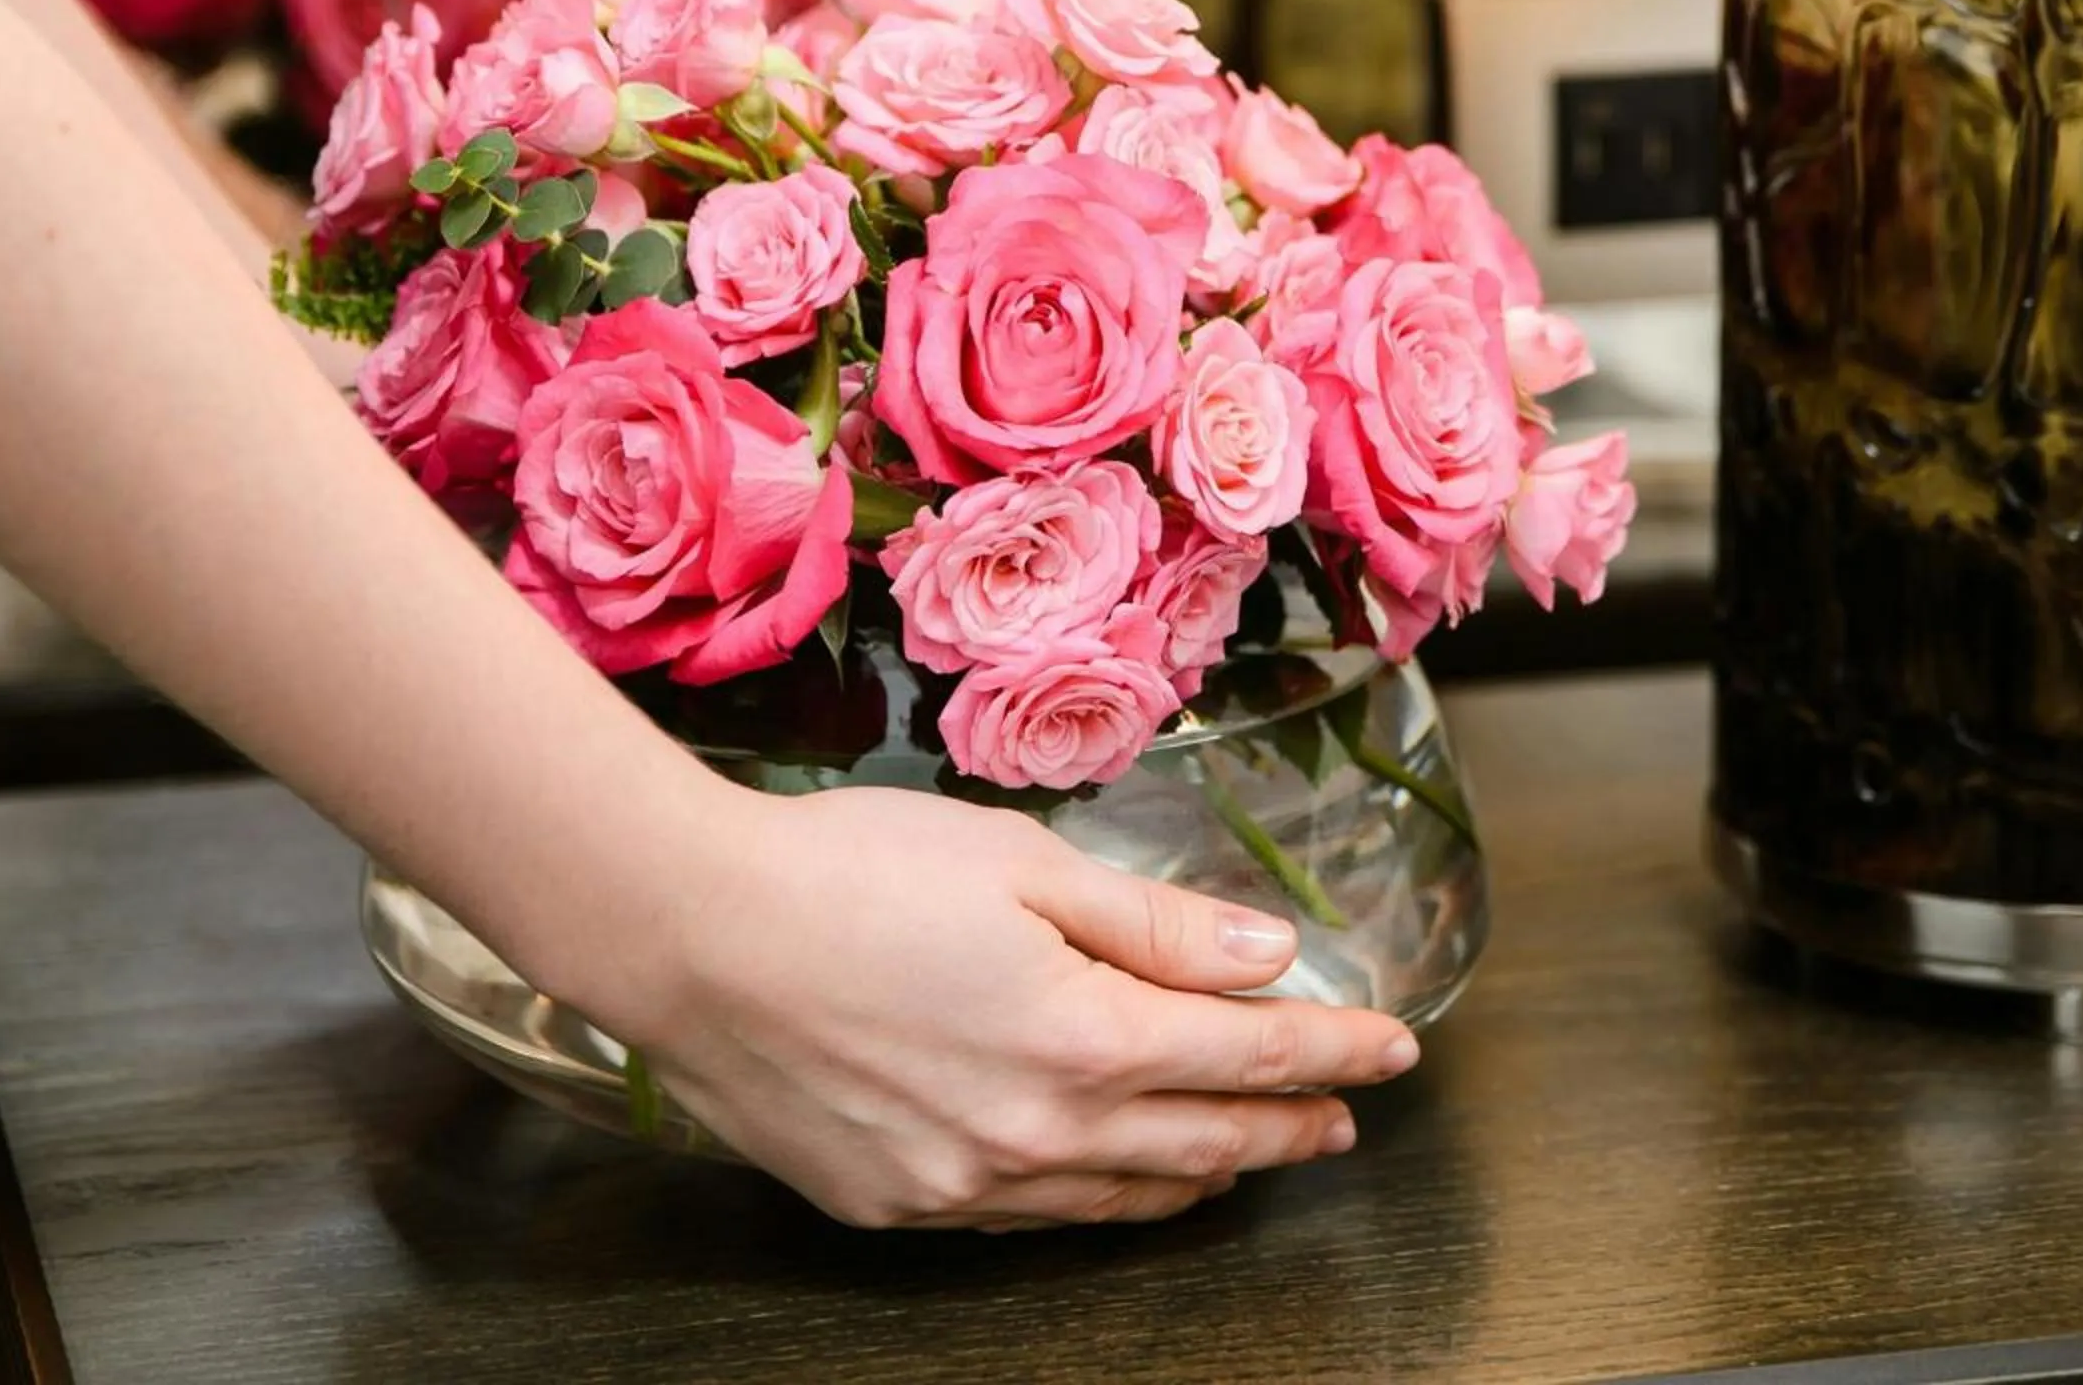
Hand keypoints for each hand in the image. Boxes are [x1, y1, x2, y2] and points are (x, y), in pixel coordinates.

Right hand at [523, 782, 1420, 1229]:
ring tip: (1252, 1154)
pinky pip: (1031, 1219)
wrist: (686, 934)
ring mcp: (964, 1184)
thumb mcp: (1023, 863)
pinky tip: (1115, 1180)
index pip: (1253, 1054)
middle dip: (1291, 1127)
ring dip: (1203, 1176)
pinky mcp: (897, 1204)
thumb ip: (1154, 923)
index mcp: (1085, 1036)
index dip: (1335, 1048)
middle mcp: (1039, 1133)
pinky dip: (1099, 1200)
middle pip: (1204, 1143)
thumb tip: (1271, 957)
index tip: (1396, 1043)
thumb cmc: (848, 871)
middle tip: (1346, 1117)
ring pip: (1123, 1200)